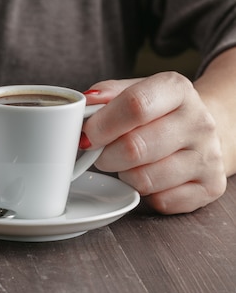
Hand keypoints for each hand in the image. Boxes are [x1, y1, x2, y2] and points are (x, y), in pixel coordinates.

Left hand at [82, 72, 225, 213]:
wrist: (198, 132)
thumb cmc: (156, 114)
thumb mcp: (133, 92)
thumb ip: (105, 97)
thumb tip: (82, 103)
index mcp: (177, 90)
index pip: (135, 105)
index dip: (102, 124)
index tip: (86, 135)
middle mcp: (199, 121)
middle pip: (134, 148)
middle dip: (106, 156)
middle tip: (102, 154)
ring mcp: (208, 156)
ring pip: (144, 180)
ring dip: (125, 176)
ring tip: (129, 165)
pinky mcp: (211, 186)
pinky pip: (161, 201)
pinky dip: (146, 196)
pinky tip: (150, 178)